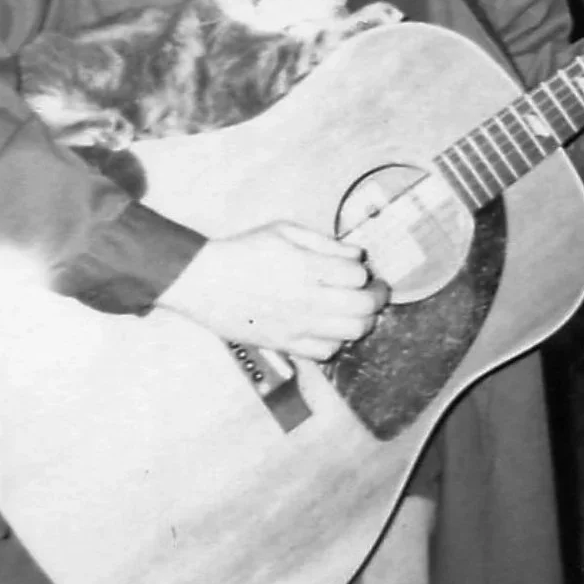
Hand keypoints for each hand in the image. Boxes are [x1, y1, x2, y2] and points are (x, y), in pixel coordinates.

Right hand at [157, 222, 388, 360]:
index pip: (358, 274)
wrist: (205, 282)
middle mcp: (308, 299)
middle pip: (364, 306)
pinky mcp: (287, 345)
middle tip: (376, 291)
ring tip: (357, 310)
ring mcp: (298, 326)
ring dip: (363, 320)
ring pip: (353, 332)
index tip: (360, 268)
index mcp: (307, 267)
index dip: (364, 270)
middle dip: (377, 296)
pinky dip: (337, 341)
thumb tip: (357, 255)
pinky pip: (327, 352)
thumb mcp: (285, 230)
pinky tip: (331, 328)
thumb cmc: (245, 251)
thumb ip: (325, 242)